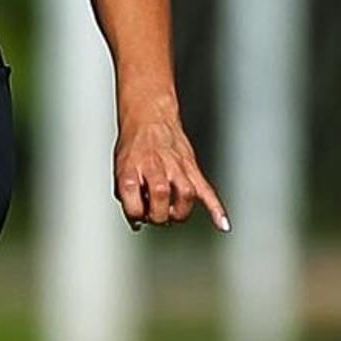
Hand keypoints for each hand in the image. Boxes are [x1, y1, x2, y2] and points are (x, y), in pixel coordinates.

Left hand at [114, 109, 228, 231]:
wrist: (149, 117)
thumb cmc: (134, 144)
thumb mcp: (119, 169)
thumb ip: (126, 195)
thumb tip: (136, 220)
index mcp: (131, 170)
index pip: (134, 206)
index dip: (135, 217)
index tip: (137, 217)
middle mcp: (154, 168)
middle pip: (161, 198)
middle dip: (158, 215)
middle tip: (155, 215)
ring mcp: (175, 167)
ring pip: (185, 195)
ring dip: (180, 212)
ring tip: (173, 214)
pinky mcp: (191, 167)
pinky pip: (206, 190)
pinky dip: (215, 208)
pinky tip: (222, 223)